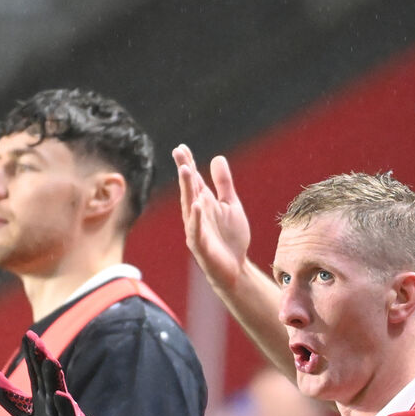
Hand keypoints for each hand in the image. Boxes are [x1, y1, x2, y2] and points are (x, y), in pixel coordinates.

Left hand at [0, 331, 130, 415]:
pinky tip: (59, 395)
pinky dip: (63, 406)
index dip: (32, 354)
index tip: (28, 334)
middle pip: (45, 377)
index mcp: (44, 395)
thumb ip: (8, 396)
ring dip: (52, 377)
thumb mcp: (25, 413)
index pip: (36, 371)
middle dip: (41, 359)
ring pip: (56, 392)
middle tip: (35, 339)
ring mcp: (62, 414)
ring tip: (49, 360)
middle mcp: (54, 400)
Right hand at [174, 145, 251, 290]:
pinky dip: (196, 218)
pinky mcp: (200, 245)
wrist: (235, 268)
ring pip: (189, 205)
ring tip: (186, 170)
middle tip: (179, 153)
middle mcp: (197, 213)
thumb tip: (217, 157)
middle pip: (189, 189)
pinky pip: (196, 230)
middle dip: (185, 171)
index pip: (194, 180)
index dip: (188, 163)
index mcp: (204, 202)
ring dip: (187, 189)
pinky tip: (196, 204)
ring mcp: (196, 229)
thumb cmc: (230, 238)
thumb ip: (224, 183)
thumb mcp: (231, 205)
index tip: (181, 147)